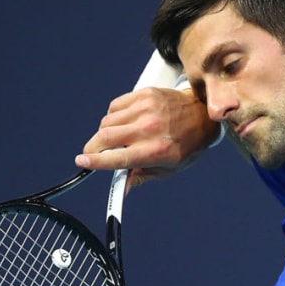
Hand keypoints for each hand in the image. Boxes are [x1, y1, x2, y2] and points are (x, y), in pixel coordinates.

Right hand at [75, 87, 220, 187]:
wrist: (202, 115)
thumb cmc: (187, 145)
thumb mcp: (167, 168)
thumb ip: (140, 177)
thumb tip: (121, 190)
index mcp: (155, 151)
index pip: (117, 158)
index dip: (95, 161)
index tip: (81, 162)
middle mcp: (149, 128)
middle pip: (105, 137)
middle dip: (92, 147)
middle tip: (91, 153)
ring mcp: (146, 108)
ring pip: (107, 121)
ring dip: (105, 132)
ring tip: (118, 137)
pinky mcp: (144, 95)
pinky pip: (115, 106)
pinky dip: (114, 116)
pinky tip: (124, 122)